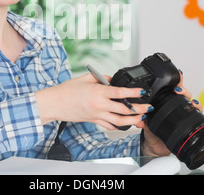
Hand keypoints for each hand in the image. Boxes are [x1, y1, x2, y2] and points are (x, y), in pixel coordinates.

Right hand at [35, 73, 151, 129]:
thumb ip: (102, 78)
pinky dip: (120, 125)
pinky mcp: (94, 121)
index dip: (134, 92)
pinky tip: (127, 124)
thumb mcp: (86, 78)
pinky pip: (110, 125)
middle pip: (124, 109)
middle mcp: (99, 105)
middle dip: (139, 109)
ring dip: (133, 120)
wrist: (55, 103)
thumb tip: (113, 80)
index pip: (120, 92)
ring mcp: (97, 115)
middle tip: (148, 107)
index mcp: (97, 91)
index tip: (142, 91)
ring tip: (142, 118)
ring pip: (120, 121)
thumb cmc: (67, 90)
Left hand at [137, 71, 202, 156]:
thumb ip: (142, 120)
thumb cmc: (151, 131)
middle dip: (182, 88)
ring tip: (185, 96)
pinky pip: (196, 113)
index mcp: (163, 102)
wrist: (156, 145)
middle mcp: (174, 105)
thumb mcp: (145, 123)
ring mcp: (182, 112)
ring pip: (190, 100)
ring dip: (189, 96)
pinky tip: (195, 106)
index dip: (176, 80)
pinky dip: (197, 108)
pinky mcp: (188, 121)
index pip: (171, 88)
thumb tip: (139, 118)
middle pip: (182, 92)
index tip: (178, 73)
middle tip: (178, 89)